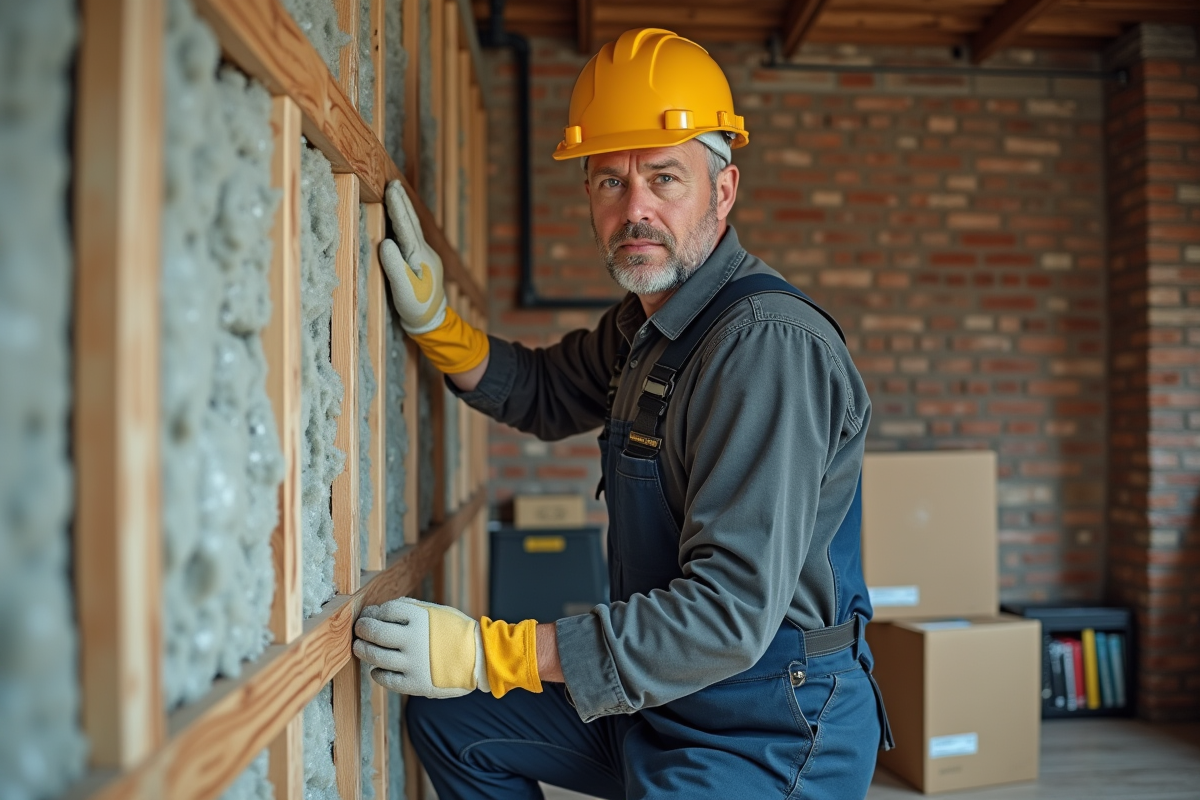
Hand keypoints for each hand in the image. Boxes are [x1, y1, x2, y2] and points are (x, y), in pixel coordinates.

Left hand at [354, 597, 488, 697]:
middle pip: (375, 632)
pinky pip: (386, 679)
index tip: (370, 614)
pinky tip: (377, 669)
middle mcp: (413, 639)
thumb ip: (411, 609)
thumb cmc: (457, 633)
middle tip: (359, 629)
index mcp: (419, 618)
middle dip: (362, 628)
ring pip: (375, 656)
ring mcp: (412, 663)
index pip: (385, 611)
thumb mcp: (438, 612)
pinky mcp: (414, 683)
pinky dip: (377, 673)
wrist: (480, 659)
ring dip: (363, 650)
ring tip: (361, 647)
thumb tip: (382, 610)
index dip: (374, 612)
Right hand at [378, 181, 489, 374]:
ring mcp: (426, 256)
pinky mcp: (422, 261)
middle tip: (393, 183)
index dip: (397, 207)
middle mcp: (425, 252)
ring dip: (404, 210)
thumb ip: (395, 266)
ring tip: (395, 194)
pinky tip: (399, 219)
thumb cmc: (417, 308)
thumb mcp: (404, 290)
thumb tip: (385, 242)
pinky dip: (404, 223)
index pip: (406, 227)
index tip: (391, 188)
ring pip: (413, 228)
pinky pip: (411, 237)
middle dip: (401, 202)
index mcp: (420, 256)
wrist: (434, 321)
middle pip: (411, 222)